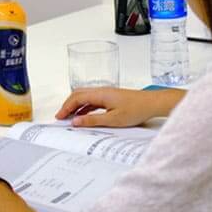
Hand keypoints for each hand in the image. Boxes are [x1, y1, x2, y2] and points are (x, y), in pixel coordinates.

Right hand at [56, 87, 184, 127]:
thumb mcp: (113, 119)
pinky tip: (84, 115)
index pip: (76, 98)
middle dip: (67, 105)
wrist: (152, 103)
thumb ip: (92, 120)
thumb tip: (76, 121)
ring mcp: (106, 93)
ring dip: (75, 106)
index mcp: (100, 94)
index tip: (59, 116)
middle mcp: (101, 91)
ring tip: (70, 117)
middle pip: (78, 94)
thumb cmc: (137, 109)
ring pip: (84, 97)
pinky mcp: (110, 97)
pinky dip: (84, 107)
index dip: (65, 107)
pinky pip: (92, 100)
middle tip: (61, 116)